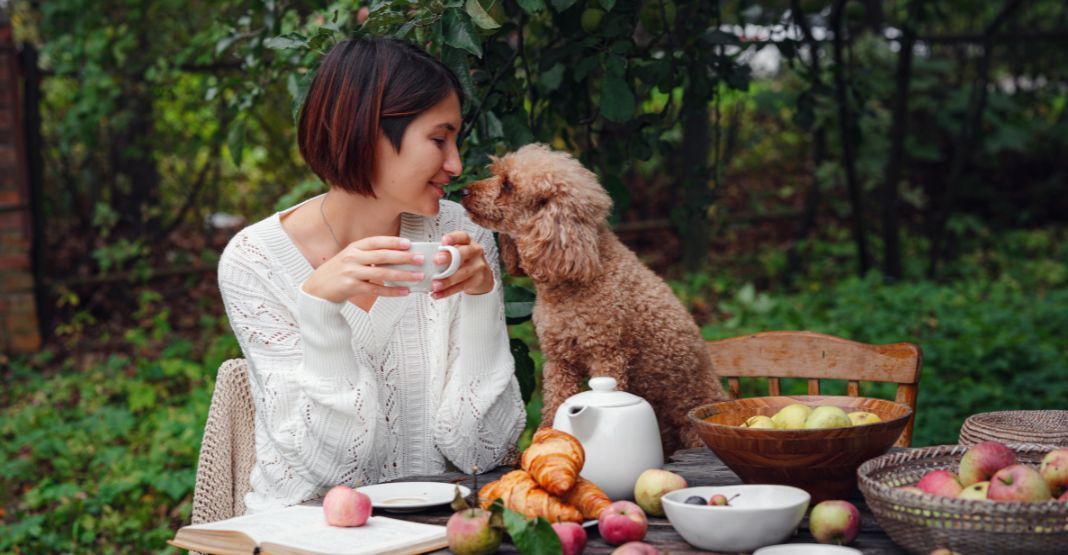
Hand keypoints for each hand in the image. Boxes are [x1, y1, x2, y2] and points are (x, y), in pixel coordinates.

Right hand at [302, 236, 424, 302]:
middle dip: (404, 257)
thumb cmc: (337, 272)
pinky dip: (393, 290)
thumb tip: (396, 255)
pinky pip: (377, 289)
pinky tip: (404, 291)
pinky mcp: (352, 287)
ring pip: (382, 273)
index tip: (409, 243)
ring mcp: (352, 273)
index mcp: (354, 247)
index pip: (376, 242)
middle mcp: (353, 258)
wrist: (317, 289)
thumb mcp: (350, 257)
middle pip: (383, 256)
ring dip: (403, 275)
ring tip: (417, 276)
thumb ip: (369, 255)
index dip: (393, 242)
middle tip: (419, 259)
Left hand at [431, 231, 493, 298]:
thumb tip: (426, 258)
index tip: (443, 242)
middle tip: (437, 261)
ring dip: (447, 280)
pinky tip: (438, 294)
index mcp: (469, 242)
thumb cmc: (465, 261)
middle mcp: (476, 252)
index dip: (453, 238)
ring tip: (435, 284)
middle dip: (450, 257)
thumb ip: (447, 252)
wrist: (482, 275)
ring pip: (463, 273)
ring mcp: (479, 266)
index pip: (463, 236)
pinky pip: (461, 286)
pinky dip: (448, 291)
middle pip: (464, 253)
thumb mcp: (459, 252)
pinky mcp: (478, 280)